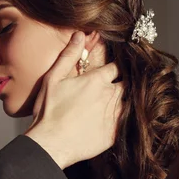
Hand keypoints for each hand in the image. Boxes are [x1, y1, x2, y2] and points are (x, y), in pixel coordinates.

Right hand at [25, 32, 122, 168]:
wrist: (51, 143)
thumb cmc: (49, 111)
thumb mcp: (53, 79)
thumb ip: (68, 56)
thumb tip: (79, 35)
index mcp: (96, 80)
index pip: (116, 67)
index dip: (114, 67)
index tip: (112, 71)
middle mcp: (109, 95)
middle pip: (126, 84)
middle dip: (122, 83)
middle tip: (114, 88)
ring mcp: (114, 115)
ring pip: (129, 102)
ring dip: (124, 101)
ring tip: (113, 105)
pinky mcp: (115, 133)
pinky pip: (126, 123)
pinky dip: (123, 120)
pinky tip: (113, 121)